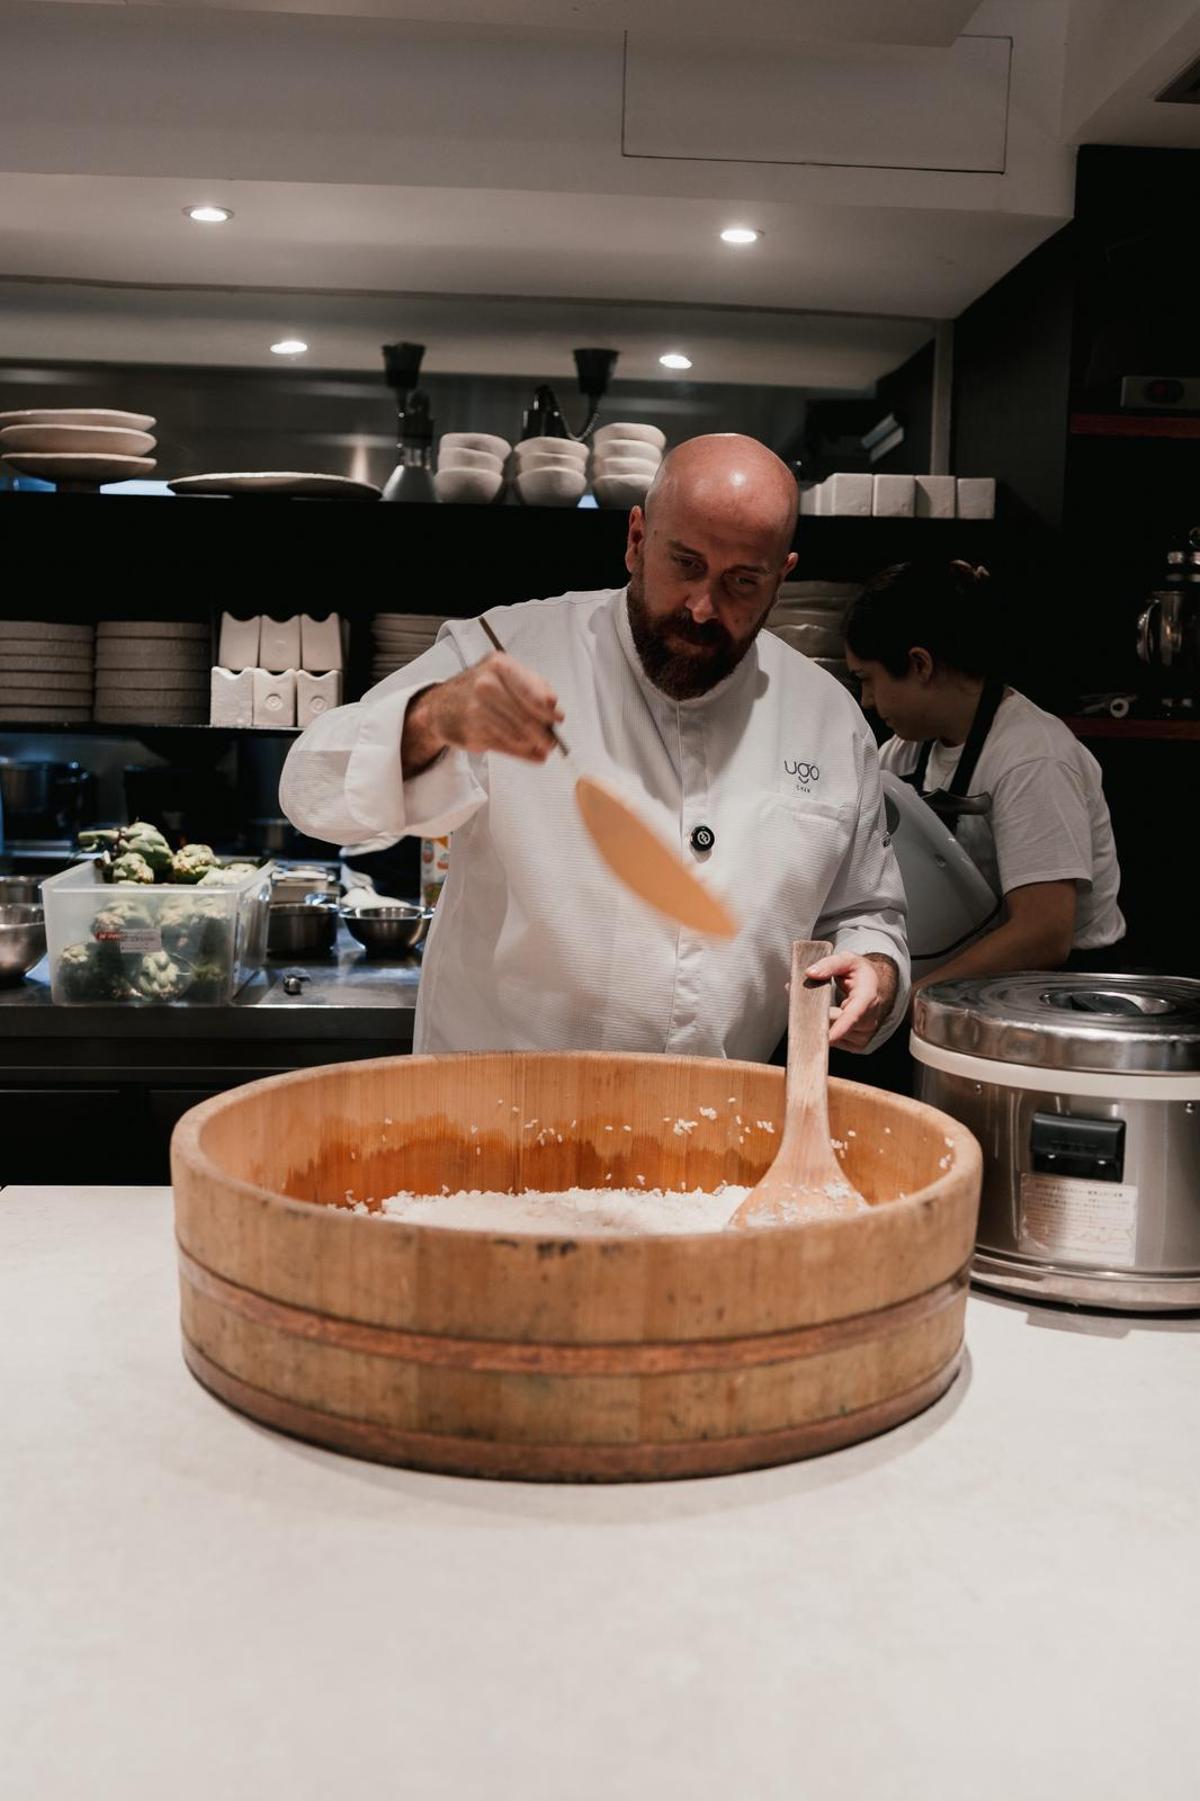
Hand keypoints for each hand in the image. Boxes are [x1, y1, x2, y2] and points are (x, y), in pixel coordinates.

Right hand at [401, 653, 564, 773]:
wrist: (440, 705)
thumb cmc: (480, 687)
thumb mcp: (506, 673)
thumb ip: (534, 687)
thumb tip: (555, 711)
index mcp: (499, 666)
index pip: (533, 693)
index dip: (549, 711)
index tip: (558, 719)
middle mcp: (486, 686)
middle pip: (528, 720)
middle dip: (545, 734)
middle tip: (552, 741)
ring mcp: (476, 711)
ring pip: (519, 736)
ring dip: (534, 745)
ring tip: (541, 746)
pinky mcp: (472, 734)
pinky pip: (506, 747)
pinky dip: (522, 753)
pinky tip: (529, 752)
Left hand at [804, 951, 898, 1050]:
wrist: (876, 987)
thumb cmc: (861, 974)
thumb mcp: (848, 961)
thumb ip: (829, 964)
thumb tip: (810, 973)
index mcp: (868, 998)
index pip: (853, 1016)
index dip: (839, 1028)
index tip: (826, 1037)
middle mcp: (870, 1020)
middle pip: (836, 1026)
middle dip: (818, 1017)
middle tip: (806, 1004)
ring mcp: (864, 1035)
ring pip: (833, 1036)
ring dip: (821, 1024)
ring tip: (819, 1008)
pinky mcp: (858, 1045)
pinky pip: (835, 1042)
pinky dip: (826, 1032)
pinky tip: (827, 1019)